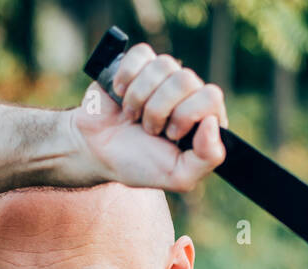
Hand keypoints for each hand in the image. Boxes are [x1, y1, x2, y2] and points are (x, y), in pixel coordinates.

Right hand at [69, 42, 227, 191]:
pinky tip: (120, 93)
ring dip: (140, 97)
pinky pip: (142, 53)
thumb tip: (212, 122)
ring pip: (163, 65)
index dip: (187, 115)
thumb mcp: (178, 176)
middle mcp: (187, 94)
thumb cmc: (137, 164)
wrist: (95, 152)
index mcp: (202, 118)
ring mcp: (163, 77)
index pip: (211, 97)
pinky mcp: (139, 64)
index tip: (170, 135)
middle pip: (185, 80)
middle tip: (148, 129)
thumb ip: (208, 158)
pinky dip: (126, 76)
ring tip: (132, 116)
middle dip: (159, 109)